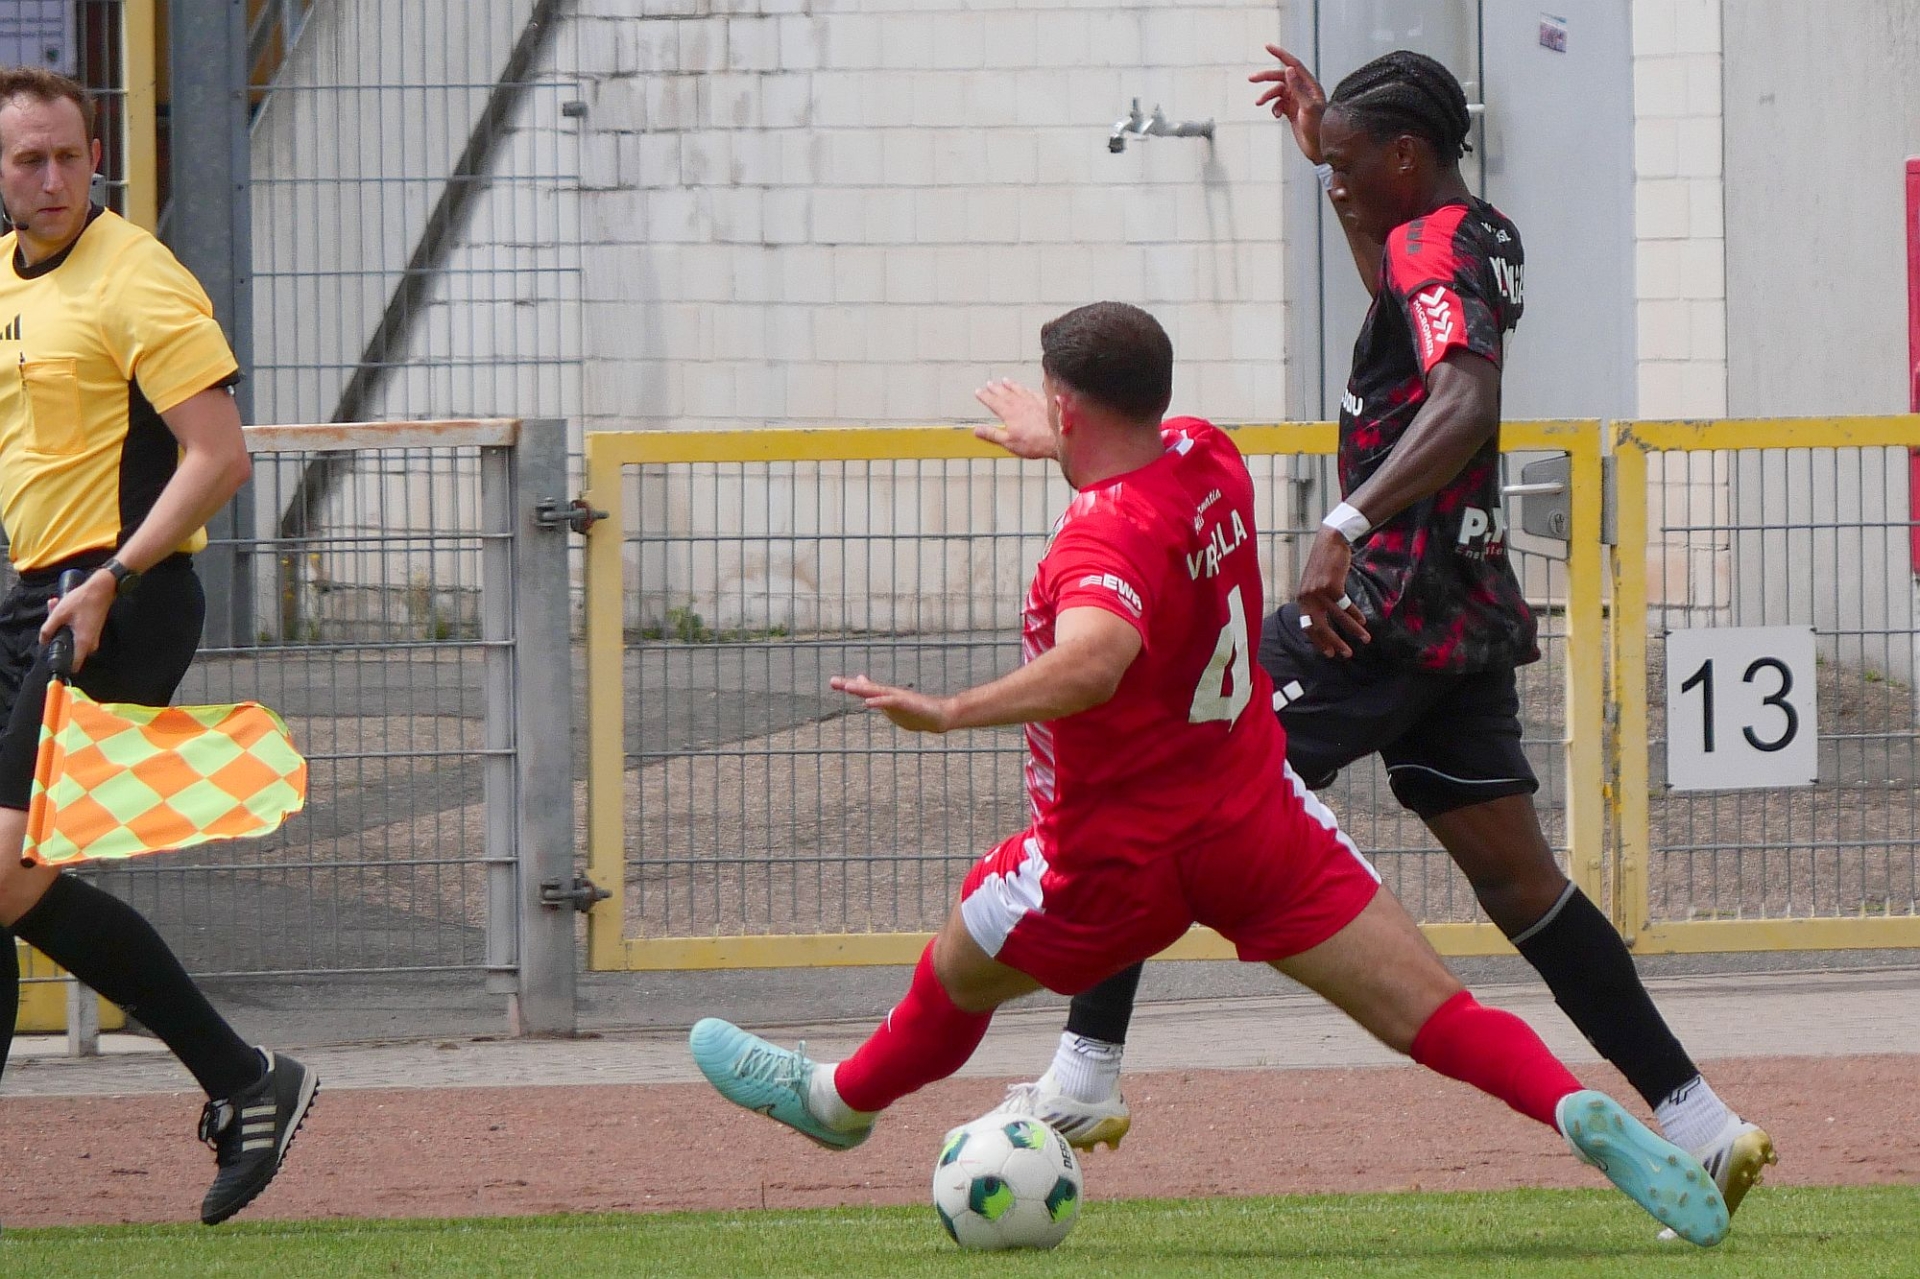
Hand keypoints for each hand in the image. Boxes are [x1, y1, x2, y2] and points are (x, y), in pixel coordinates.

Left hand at [39, 569, 115, 672]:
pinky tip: (63, 608)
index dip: (62, 664)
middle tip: (52, 617)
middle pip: (69, 649)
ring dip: (62, 626)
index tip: (54, 659)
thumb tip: (43, 642)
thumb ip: (48, 629)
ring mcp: (93, 638)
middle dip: (57, 636)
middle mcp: (90, 644)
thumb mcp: (59, 614)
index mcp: (82, 642)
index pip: (74, 665)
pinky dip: (69, 623)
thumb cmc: (81, 601)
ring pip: (72, 638)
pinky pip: (78, 633)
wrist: (101, 589)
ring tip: (55, 606)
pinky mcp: (92, 631)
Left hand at [831, 674, 954, 733]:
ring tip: (847, 687)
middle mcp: (889, 695)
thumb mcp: (895, 707)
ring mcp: (898, 698)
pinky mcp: (906, 703)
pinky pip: (890, 702)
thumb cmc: (917, 712)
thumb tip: (868, 698)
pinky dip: (879, 702)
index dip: (850, 686)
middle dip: (849, 685)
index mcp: (885, 697)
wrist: (939, 716)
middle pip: (867, 689)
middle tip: (832, 681)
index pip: (866, 690)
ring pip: (876, 693)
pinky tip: (868, 703)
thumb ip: (881, 701)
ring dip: (861, 690)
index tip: (833, 682)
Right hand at [973, 379, 1055, 460]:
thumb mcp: (1009, 443)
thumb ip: (992, 434)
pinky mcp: (1045, 402)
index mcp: (1009, 413)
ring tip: (1005, 380)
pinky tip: (1026, 388)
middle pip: (1005, 393)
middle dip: (995, 388)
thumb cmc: (1036, 443)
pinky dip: (1027, 389)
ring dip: (1011, 385)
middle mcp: (1020, 404)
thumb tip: (977, 430)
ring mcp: (1033, 402)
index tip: (979, 392)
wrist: (1059, 438)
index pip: (993, 402)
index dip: (985, 396)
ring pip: (1019, 390)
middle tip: (989, 383)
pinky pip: (1033, 392)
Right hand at [1249, 44, 1328, 162]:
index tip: (1267, 47)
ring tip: (1258, 103)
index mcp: (1310, 85)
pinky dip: (1273, 107)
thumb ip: (1298, 88)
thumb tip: (1288, 70)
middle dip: (1266, 77)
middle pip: (1281, 77)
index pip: (1293, 65)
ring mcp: (1297, 101)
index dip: (1280, 55)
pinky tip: (1275, 116)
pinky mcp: (1292, 111)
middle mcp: (1303, 90)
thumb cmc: (1320, 129)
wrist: (1320, 148)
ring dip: (1267, 96)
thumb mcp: (1309, 107)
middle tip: (1252, 78)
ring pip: (1277, 91)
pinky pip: (1278, 104)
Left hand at [1294, 528, 1369, 658]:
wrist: (1330, 541)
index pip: (1307, 626)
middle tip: (1345, 654)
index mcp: (1302, 598)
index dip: (1318, 641)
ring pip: (1337, 618)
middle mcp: (1307, 597)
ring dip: (1352, 630)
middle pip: (1319, 627)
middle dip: (1333, 642)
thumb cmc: (1325, 563)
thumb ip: (1317, 600)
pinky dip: (1355, 615)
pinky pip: (1345, 606)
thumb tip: (1324, 619)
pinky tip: (1363, 621)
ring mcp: (1318, 592)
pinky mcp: (1331, 586)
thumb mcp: (1315, 583)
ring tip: (1364, 639)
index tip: (1328, 653)